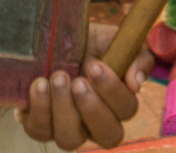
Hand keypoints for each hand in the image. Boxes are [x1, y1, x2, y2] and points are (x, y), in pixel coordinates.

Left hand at [18, 22, 149, 149]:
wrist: (53, 36)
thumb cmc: (88, 42)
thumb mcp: (114, 40)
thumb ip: (136, 57)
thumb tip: (135, 84)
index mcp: (117, 104)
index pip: (126, 110)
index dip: (113, 91)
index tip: (95, 66)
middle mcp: (95, 124)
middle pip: (107, 136)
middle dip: (92, 108)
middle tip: (78, 81)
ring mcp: (67, 128)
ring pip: (70, 139)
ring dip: (64, 109)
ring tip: (57, 78)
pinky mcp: (40, 125)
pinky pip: (40, 131)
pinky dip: (40, 109)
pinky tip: (39, 84)